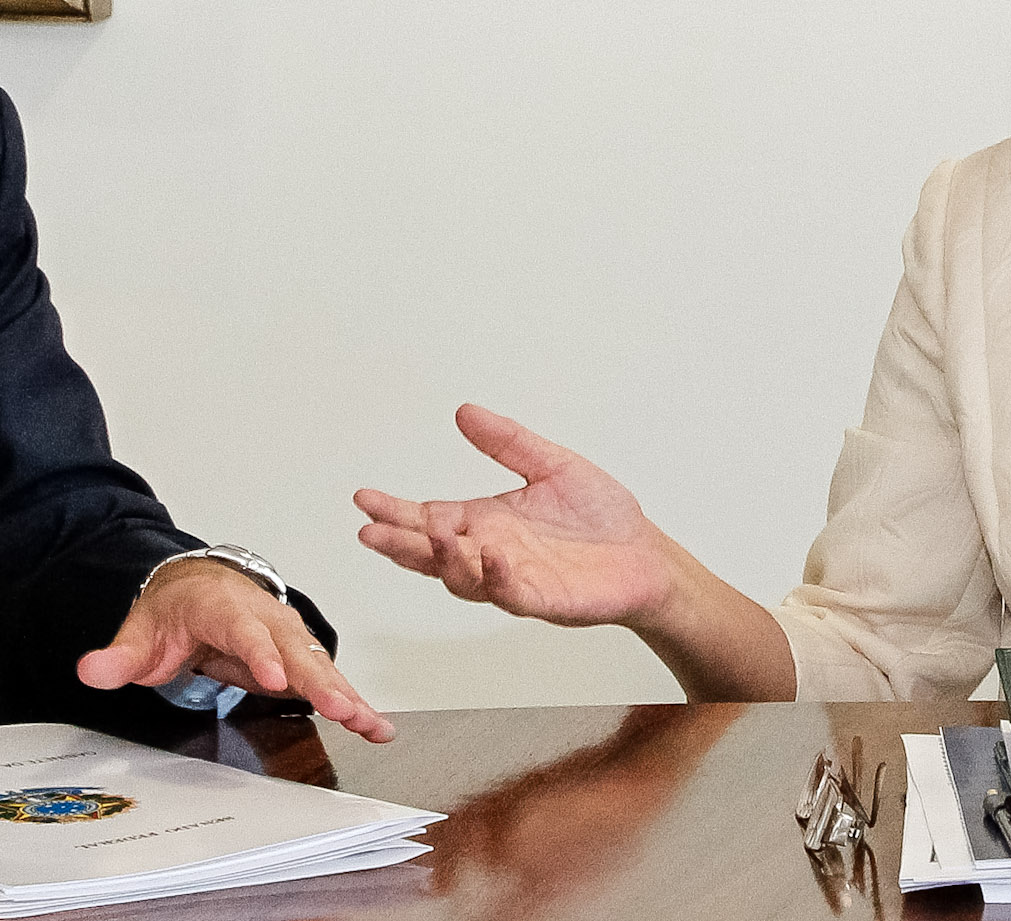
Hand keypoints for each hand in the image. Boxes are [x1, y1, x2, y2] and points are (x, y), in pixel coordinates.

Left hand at [76, 557, 394, 741]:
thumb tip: (91, 670)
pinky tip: (375, 725)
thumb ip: (119, 656)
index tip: (272, 679)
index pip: (243, 630)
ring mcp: (285, 635)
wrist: (199, 586)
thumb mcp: (140, 630)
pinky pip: (327, 679)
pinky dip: (353, 700)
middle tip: (341, 708)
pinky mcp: (298, 657)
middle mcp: (264, 616)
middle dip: (319, 680)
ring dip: (345, 693)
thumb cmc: (176, 609)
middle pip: (294, 649)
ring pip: (318, 665)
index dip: (259, 654)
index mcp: (224, 606)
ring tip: (370, 723)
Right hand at [354, 404, 684, 629]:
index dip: (395, 512)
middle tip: (370, 532)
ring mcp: (513, 579)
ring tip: (427, 535)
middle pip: (431, 553)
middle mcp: (490, 553)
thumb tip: (465, 412)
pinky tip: (486, 556)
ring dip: (441, 560)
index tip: (364, 499)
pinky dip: (494, 578)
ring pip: (462, 578)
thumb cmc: (602, 518)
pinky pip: (510, 593)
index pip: (428, 518)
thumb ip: (507, 442)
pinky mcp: (543, 599)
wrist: (646, 555)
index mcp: (486, 522)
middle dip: (399, 543)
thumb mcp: (550, 464)